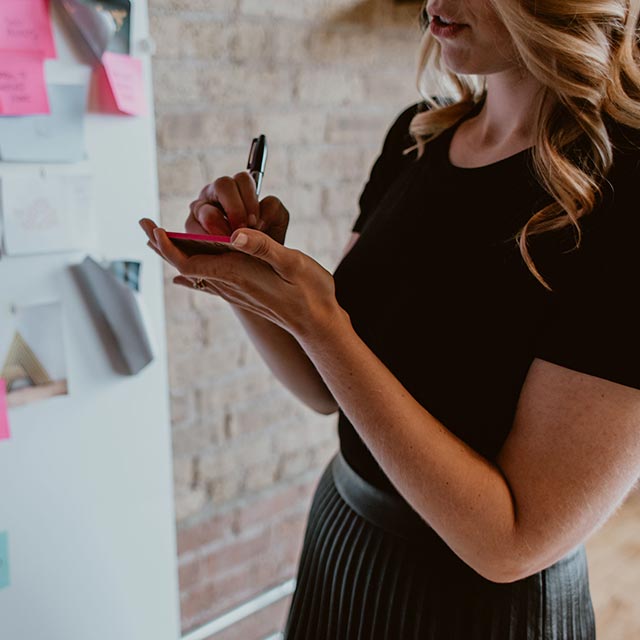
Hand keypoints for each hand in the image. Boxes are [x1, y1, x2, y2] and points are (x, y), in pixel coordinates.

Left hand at [145, 223, 345, 339]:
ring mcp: (235, 292)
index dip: (168, 245)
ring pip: (194, 274)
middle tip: (142, 224)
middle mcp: (230, 285)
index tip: (152, 227)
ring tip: (156, 239)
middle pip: (185, 266)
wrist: (319, 325)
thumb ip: (263, 247)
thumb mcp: (292, 263)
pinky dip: (190, 273)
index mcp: (237, 274)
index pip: (190, 262)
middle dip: (162, 245)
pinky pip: (208, 283)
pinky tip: (181, 277)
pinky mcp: (243, 294)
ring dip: (174, 255)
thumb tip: (235, 233)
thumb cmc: (310, 292)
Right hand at [186, 171, 289, 243]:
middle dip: (235, 209)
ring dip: (219, 225)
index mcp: (238, 188)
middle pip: (223, 185)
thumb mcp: (276, 222)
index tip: (256, 221)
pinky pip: (193, 227)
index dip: (250, 198)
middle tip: (243, 228)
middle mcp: (217, 193)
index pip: (242, 179)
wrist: (253, 260)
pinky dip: (206, 238)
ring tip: (230, 242)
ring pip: (206, 208)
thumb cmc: (263, 237)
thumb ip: (273, 211)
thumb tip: (256, 220)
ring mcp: (201, 208)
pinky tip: (217, 248)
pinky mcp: (191, 226)